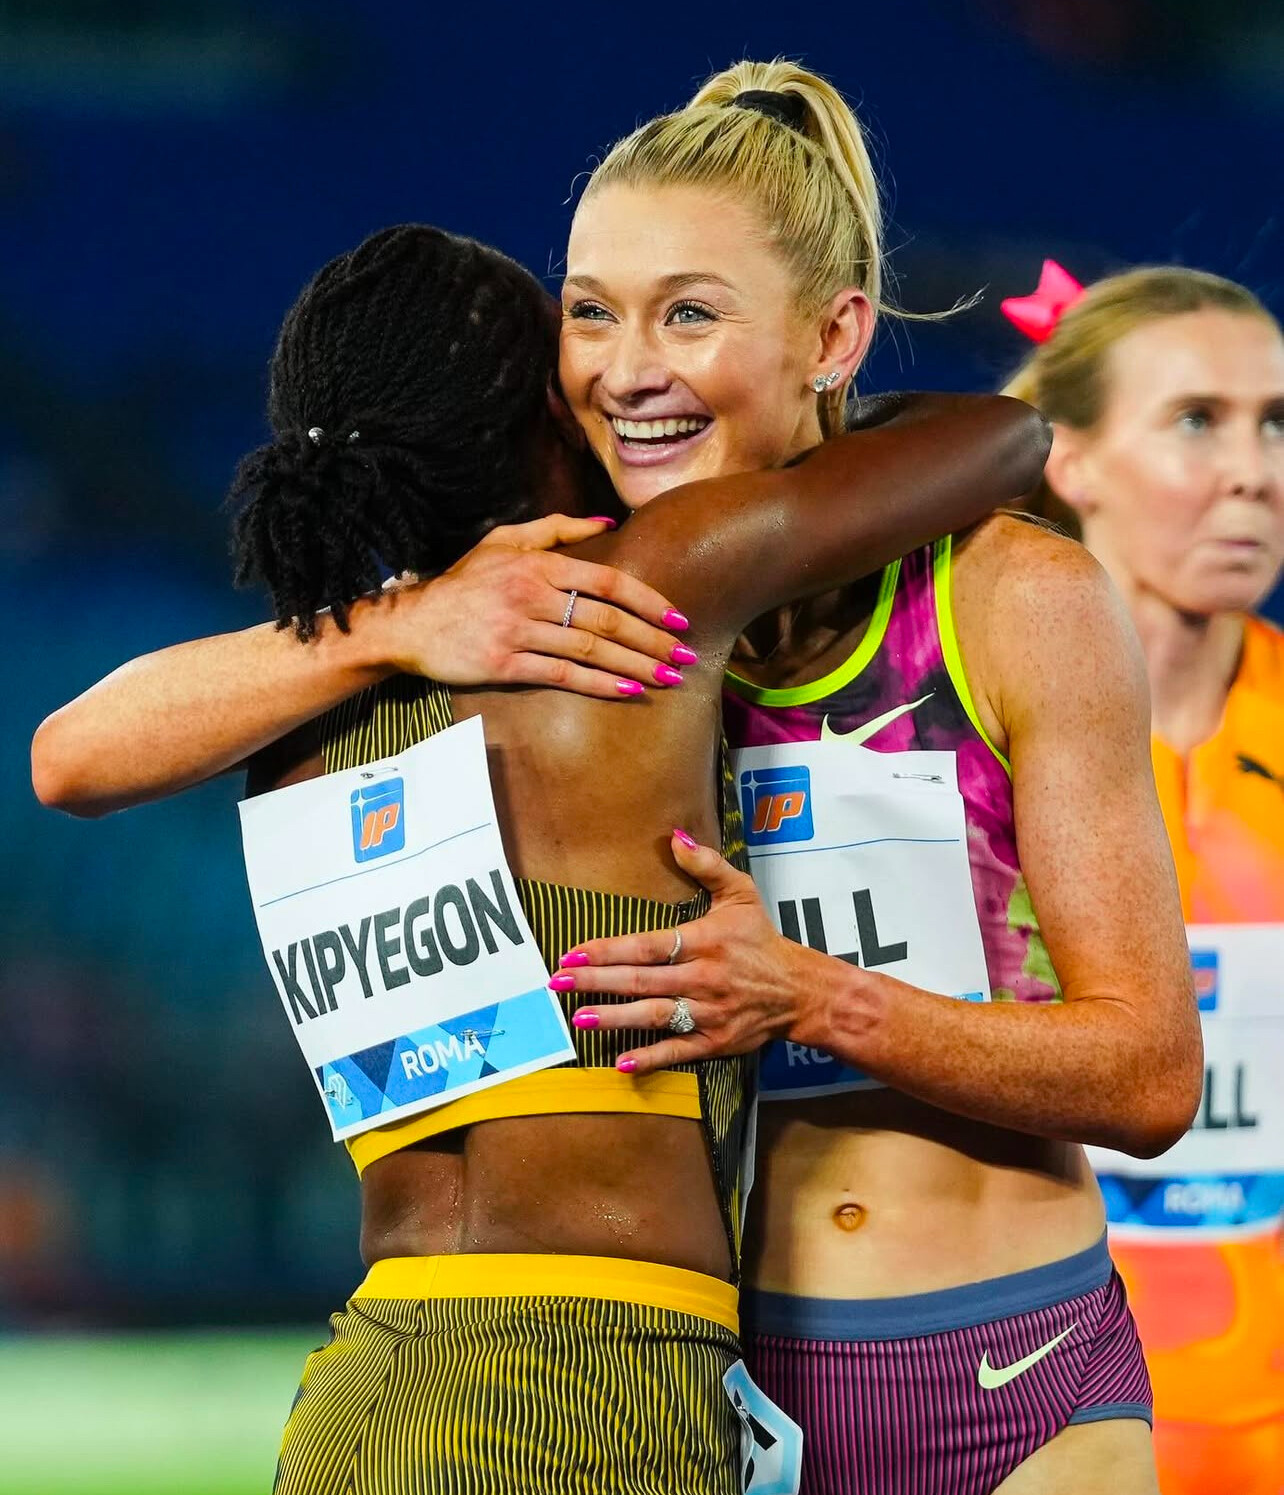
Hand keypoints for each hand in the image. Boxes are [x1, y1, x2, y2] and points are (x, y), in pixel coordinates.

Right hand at [373, 515, 691, 698]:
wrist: (412, 623)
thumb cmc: (463, 583)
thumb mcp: (504, 541)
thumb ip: (556, 529)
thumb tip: (607, 524)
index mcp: (537, 564)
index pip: (607, 581)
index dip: (648, 600)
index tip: (678, 618)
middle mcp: (531, 595)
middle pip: (606, 619)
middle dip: (652, 639)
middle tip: (685, 655)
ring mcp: (518, 631)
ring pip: (590, 648)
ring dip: (635, 664)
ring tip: (668, 677)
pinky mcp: (505, 664)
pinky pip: (562, 674)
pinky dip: (599, 683)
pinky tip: (628, 690)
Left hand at [556, 831, 826, 1072]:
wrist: (800, 991)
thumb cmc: (762, 940)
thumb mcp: (741, 894)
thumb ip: (707, 864)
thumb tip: (675, 837)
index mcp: (704, 941)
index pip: (647, 946)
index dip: (609, 950)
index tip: (574, 952)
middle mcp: (703, 978)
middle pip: (642, 980)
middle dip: (597, 982)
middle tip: (559, 982)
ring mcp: (708, 1013)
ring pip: (655, 1015)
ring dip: (615, 1019)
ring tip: (580, 1018)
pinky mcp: (715, 1041)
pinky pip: (678, 1050)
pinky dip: (650, 1058)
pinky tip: (620, 1063)